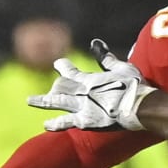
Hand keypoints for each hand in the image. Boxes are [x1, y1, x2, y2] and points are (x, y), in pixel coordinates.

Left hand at [26, 40, 154, 130]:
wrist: (138, 106)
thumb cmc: (134, 86)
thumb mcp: (121, 68)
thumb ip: (105, 58)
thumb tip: (94, 42)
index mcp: (88, 78)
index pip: (69, 70)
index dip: (62, 66)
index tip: (58, 64)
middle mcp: (80, 91)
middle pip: (60, 86)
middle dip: (56, 86)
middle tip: (53, 86)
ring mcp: (80, 107)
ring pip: (56, 102)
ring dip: (42, 101)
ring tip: (29, 100)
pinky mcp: (86, 121)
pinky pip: (66, 122)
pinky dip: (55, 124)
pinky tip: (45, 125)